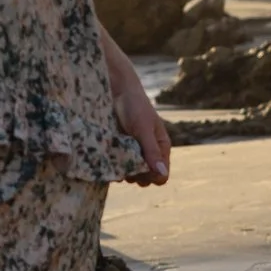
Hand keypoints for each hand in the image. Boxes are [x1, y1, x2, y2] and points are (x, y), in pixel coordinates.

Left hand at [110, 66, 172, 186]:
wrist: (115, 90)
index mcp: (161, 147)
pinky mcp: (117, 151)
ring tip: (115, 160)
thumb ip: (152, 151)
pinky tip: (108, 159)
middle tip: (126, 164)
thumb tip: (162, 176)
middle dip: (136, 176)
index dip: (151, 177)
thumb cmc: (134, 106)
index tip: (139, 169)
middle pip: (145, 179)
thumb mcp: (143, 129)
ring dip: (123, 172)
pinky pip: (117, 167)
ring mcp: (132, 153)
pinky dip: (113, 166)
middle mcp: (148, 153)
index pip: (161, 176)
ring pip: (130, 175)